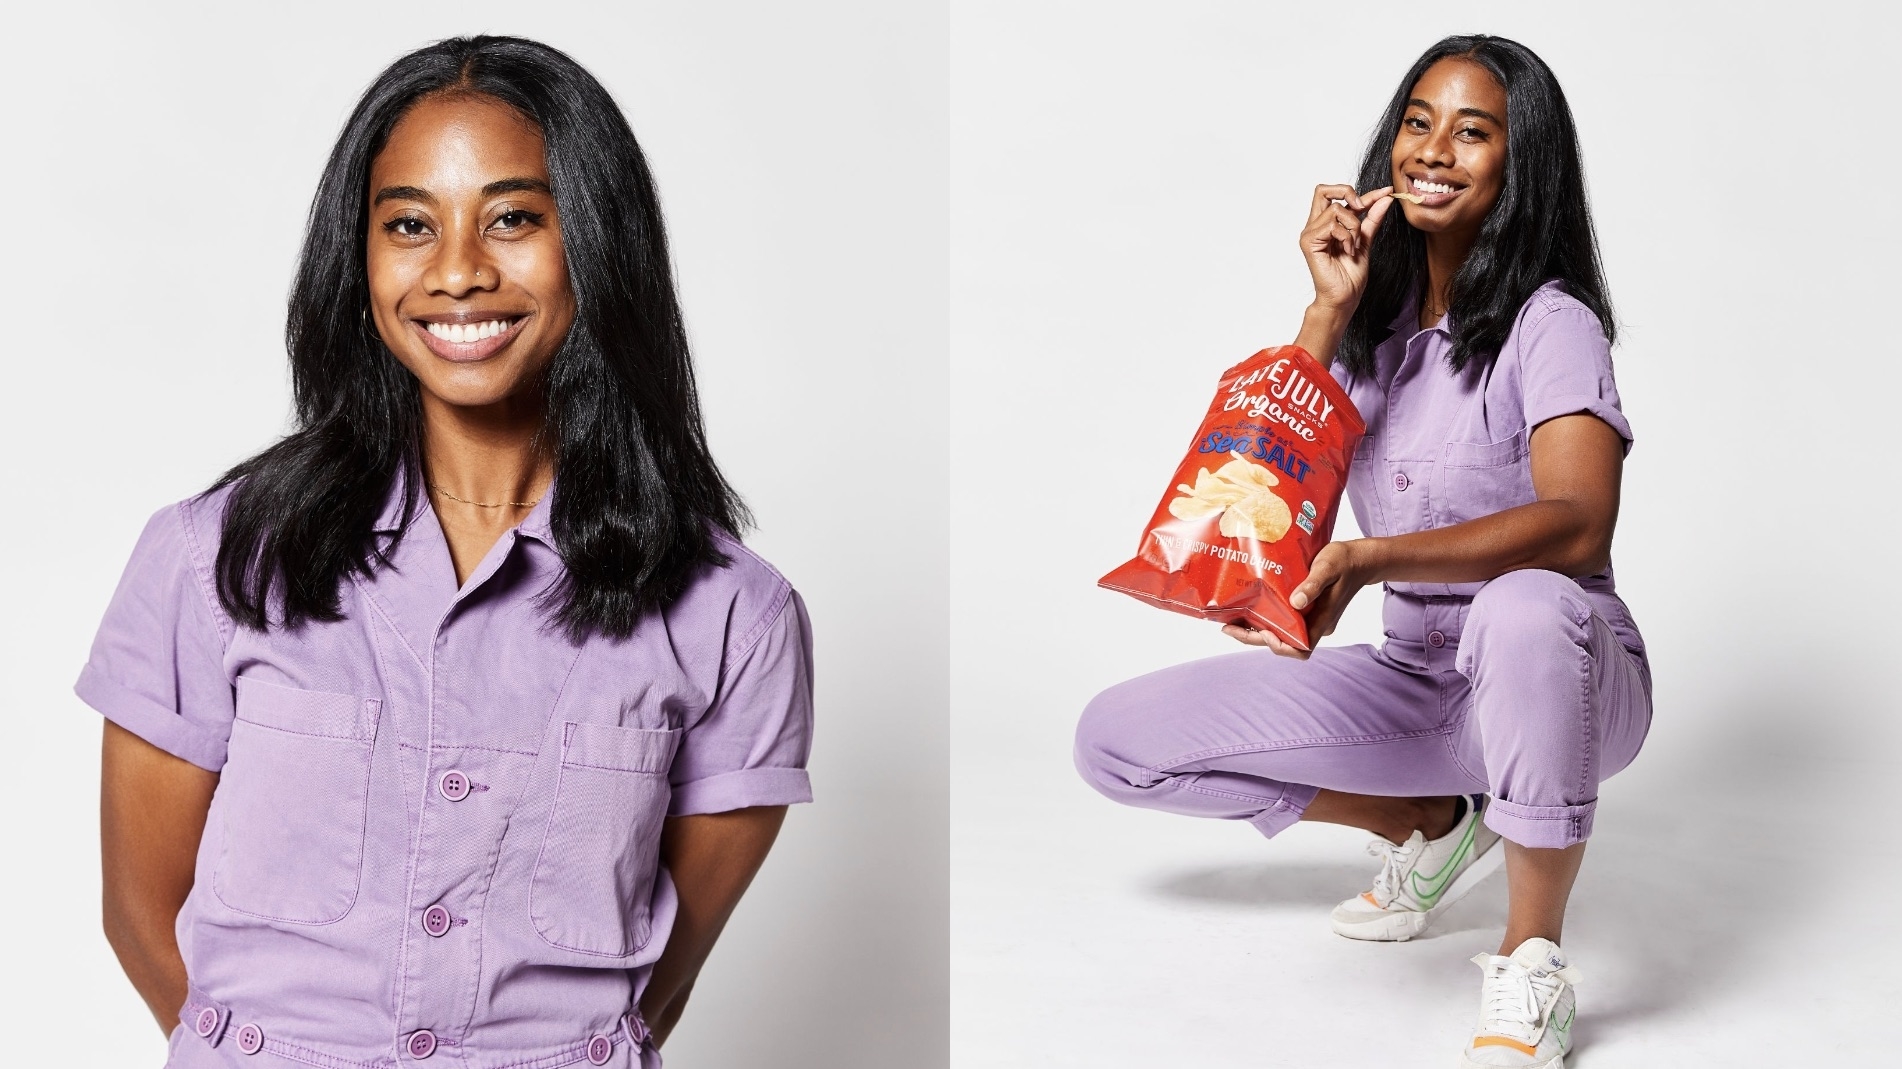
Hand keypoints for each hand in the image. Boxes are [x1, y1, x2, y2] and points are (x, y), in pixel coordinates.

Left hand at [1221, 540, 1373, 658]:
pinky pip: (1285, 621)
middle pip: (1285, 643)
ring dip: (1258, 630)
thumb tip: (1295, 603)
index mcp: (1323, 620)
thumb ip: (1313, 584)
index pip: (1300, 649)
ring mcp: (1312, 619)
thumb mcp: (1328, 567)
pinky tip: (1250, 607)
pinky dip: (1267, 618)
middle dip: (1255, 638)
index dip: (1279, 647)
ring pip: (1283, 633)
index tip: (1262, 632)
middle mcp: (1316, 625)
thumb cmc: (1344, 561)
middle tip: (1227, 627)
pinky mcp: (1308, 610)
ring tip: (1232, 620)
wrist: (1361, 559)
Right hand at [1300, 184, 1395, 315]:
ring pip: (1336, 209)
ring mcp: (1310, 233)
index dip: (1364, 192)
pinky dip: (1346, 237)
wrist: (1344, 297)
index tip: (1386, 192)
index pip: (1339, 196)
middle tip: (1362, 208)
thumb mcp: (1365, 240)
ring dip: (1353, 226)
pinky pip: (1332, 226)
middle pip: (1323, 190)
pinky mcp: (1309, 242)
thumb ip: (1372, 218)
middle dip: (1347, 193)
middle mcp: (1314, 225)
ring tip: (1353, 245)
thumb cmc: (1350, 275)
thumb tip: (1385, 197)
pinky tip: (1347, 251)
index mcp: (1325, 224)